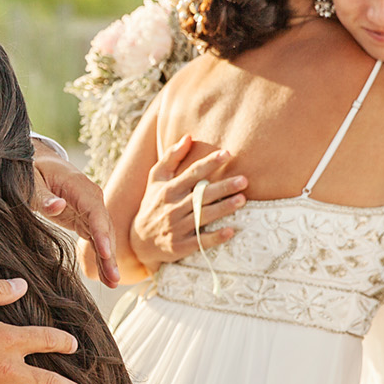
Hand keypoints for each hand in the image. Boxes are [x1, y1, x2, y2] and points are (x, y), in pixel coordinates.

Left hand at [32, 148, 119, 287]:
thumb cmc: (31, 170)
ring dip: (108, 260)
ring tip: (112, 283)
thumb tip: (57, 206)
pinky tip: (106, 276)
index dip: (101, 233)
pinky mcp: (86, 219)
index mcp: (79, 186)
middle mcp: (91, 197)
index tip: (105, 253)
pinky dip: (102, 257)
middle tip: (113, 279)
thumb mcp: (30, 180)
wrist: (38, 162)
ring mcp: (91, 209)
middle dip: (109, 254)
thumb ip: (42, 196)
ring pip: (105, 237)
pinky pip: (97, 240)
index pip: (95, 211)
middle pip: (105, 227)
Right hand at [130, 135, 246, 270]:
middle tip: (244, 180)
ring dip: (223, 208)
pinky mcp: (180, 246)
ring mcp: (176, 228)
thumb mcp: (156, 179)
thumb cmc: (153, 204)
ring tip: (241, 200)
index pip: (192, 173)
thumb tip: (188, 137)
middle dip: (223, 187)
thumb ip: (171, 157)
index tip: (227, 154)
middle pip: (201, 195)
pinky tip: (230, 231)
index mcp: (169, 189)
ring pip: (203, 216)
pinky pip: (200, 241)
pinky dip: (215, 237)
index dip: (209, 163)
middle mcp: (173, 207)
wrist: (139, 241)